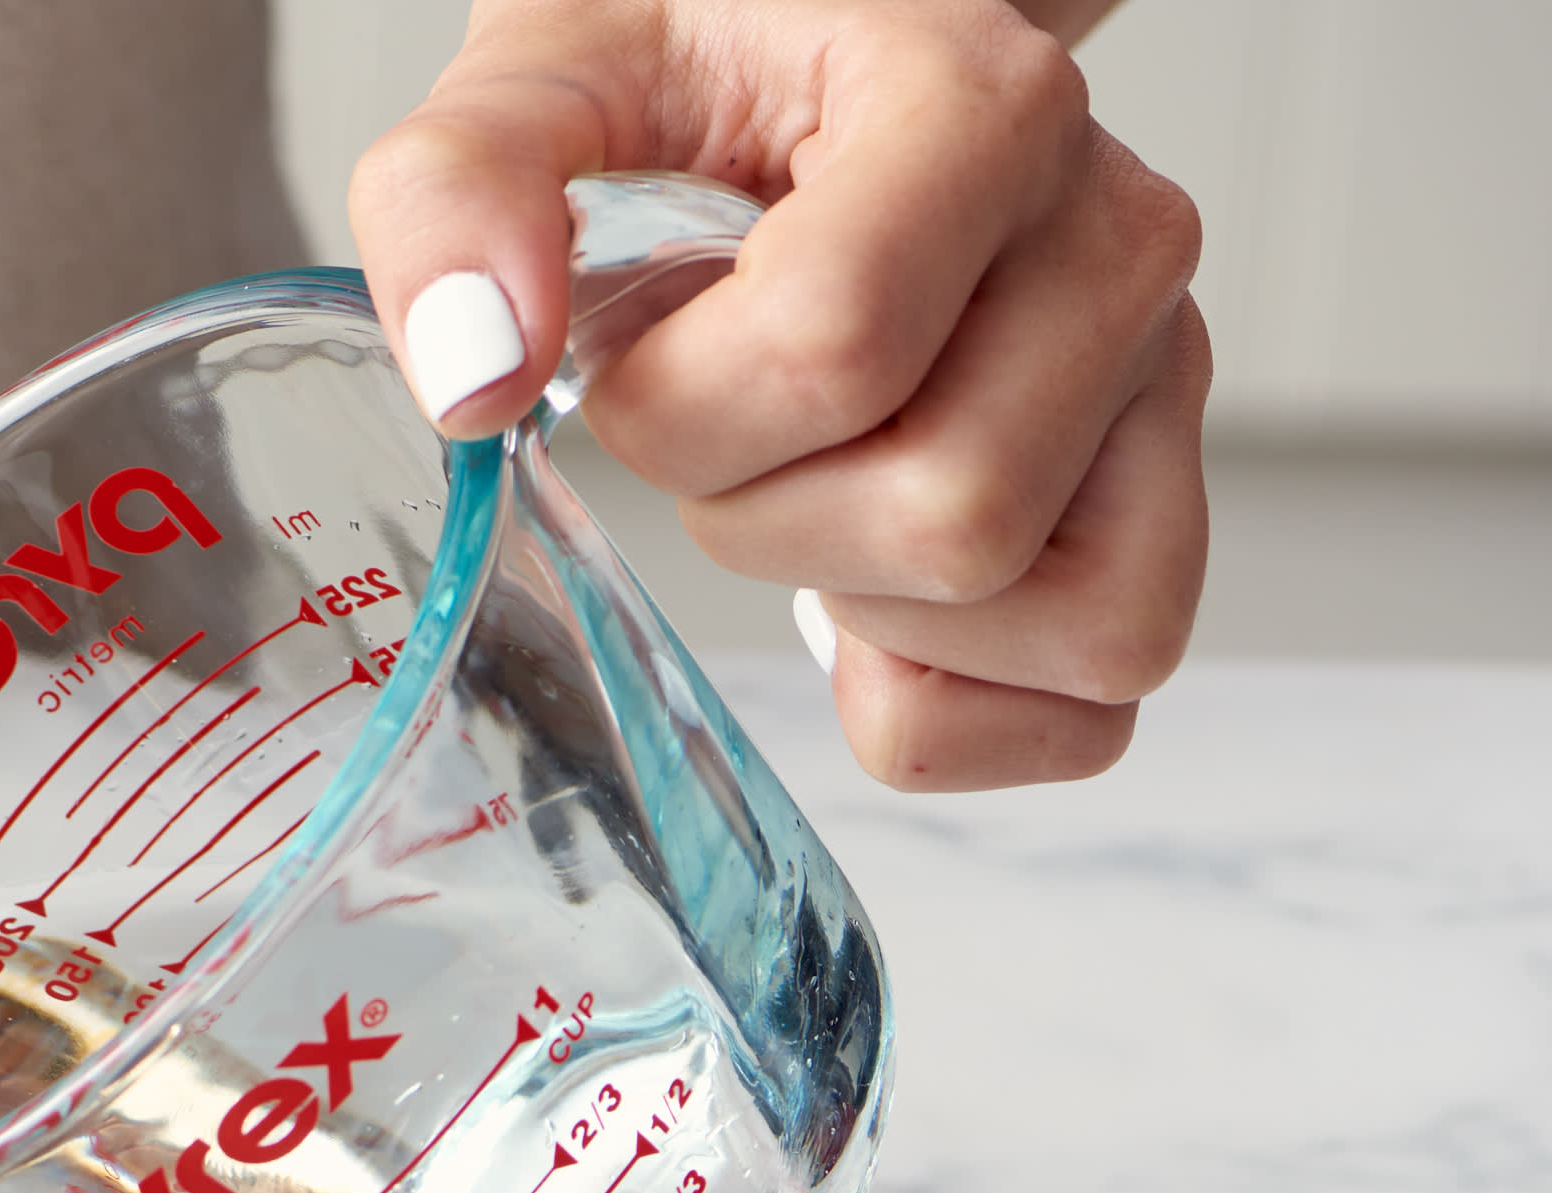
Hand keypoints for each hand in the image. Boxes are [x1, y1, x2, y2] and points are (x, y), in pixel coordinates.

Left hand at [353, 0, 1206, 791]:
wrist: (814, 46)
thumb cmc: (699, 69)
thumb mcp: (546, 71)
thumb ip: (458, 190)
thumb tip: (472, 374)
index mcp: (982, 109)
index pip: (836, 352)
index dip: (677, 411)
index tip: (628, 353)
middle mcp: (1111, 240)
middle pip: (951, 513)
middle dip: (763, 518)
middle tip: (714, 425)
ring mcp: (1157, 377)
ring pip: (1043, 616)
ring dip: (863, 607)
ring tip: (802, 483)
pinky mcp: (1152, 496)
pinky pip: (1102, 687)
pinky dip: (961, 702)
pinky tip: (862, 607)